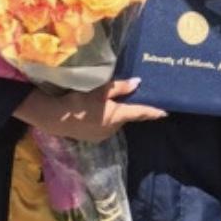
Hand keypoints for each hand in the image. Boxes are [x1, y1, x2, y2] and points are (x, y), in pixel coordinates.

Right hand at [15, 78, 166, 141]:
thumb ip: (120, 87)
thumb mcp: (100, 90)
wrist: (55, 117)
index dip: (153, 112)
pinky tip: (95, 112)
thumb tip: (138, 83)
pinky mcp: (94, 138)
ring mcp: (103, 135)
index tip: (165, 112)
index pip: (140, 113)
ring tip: (105, 103)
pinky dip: (104, 119)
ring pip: (115, 121)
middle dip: (127, 108)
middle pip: (126, 116)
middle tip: (125, 98)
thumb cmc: (79, 101)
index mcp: (117, 116)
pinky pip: (105, 126)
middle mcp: (114, 128)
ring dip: (114, 114)